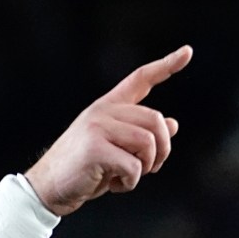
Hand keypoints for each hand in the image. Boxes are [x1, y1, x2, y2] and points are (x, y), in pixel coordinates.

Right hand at [24, 48, 188, 215]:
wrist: (50, 186)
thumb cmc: (85, 168)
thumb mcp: (117, 148)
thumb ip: (142, 134)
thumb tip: (173, 124)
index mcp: (109, 106)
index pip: (141, 78)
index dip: (166, 65)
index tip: (187, 51)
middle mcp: (104, 111)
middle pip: (156, 120)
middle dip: (162, 151)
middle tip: (149, 168)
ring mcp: (98, 127)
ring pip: (148, 142)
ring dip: (147, 167)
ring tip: (128, 176)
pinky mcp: (95, 148)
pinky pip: (134, 166)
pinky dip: (131, 182)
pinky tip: (115, 184)